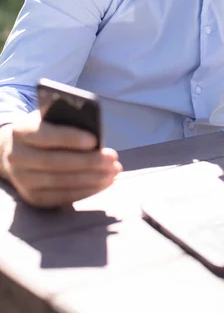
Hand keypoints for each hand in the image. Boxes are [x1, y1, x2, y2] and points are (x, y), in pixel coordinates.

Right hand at [0, 111, 121, 207]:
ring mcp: (23, 180)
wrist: (18, 150)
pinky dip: (87, 191)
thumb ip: (67, 118)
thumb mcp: (51, 117)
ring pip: (62, 182)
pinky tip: (104, 183)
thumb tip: (95, 128)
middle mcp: (18, 157)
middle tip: (113, 160)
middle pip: (56, 162)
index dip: (70, 138)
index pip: (46, 135)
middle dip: (89, 162)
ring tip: (114, 172)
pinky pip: (63, 197)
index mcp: (21, 131)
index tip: (94, 140)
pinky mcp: (33, 197)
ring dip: (92, 179)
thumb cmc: (45, 128)